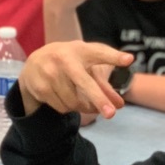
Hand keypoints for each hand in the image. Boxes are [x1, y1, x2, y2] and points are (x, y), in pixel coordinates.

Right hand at [18, 40, 133, 116]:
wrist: (35, 62)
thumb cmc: (70, 63)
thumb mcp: (86, 65)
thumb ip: (104, 84)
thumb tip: (119, 105)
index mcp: (80, 50)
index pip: (99, 53)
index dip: (114, 57)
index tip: (128, 60)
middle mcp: (64, 59)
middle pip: (85, 83)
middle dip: (98, 99)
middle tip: (111, 114)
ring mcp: (50, 73)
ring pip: (75, 102)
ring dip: (83, 107)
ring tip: (82, 100)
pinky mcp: (41, 87)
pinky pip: (63, 107)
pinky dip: (68, 108)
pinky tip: (64, 97)